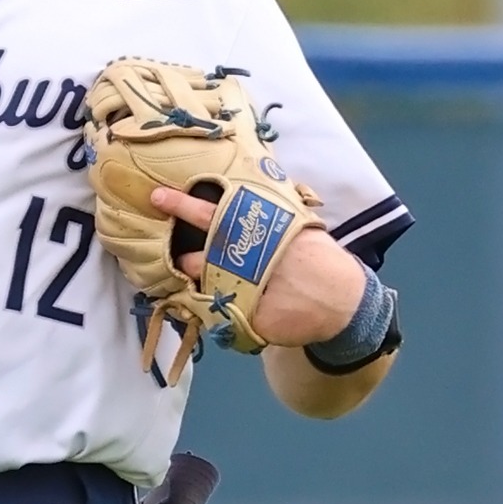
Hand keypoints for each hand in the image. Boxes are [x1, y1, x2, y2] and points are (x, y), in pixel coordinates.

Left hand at [149, 187, 367, 347]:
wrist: (345, 301)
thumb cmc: (316, 258)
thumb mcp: (295, 224)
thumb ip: (265, 212)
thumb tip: (247, 183)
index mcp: (256, 231)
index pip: (210, 214)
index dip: (182, 205)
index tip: (157, 196)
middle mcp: (246, 260)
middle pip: (199, 258)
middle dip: (188, 258)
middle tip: (183, 258)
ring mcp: (246, 293)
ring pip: (207, 286)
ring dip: (207, 284)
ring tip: (224, 283)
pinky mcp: (250, 321)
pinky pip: (225, 315)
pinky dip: (229, 311)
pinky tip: (246, 306)